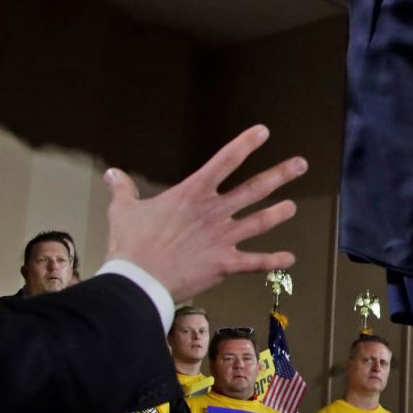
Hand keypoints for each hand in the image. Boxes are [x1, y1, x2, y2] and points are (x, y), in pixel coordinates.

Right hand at [103, 125, 306, 300]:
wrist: (138, 280)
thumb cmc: (130, 244)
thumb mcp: (123, 211)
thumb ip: (123, 190)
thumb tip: (112, 174)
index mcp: (192, 193)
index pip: (225, 160)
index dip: (246, 144)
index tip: (263, 132)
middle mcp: (214, 212)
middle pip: (254, 189)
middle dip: (280, 175)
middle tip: (300, 165)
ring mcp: (223, 238)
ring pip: (260, 221)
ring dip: (279, 213)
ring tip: (292, 207)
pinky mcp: (225, 264)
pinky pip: (256, 262)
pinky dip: (274, 261)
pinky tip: (290, 259)